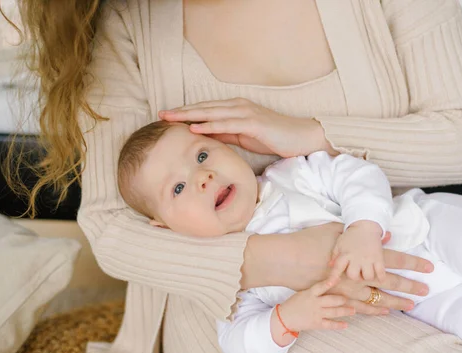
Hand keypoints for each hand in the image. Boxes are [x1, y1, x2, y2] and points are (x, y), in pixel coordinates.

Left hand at [159, 98, 334, 157]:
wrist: (300, 137)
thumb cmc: (274, 137)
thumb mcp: (244, 137)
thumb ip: (226, 134)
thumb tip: (207, 137)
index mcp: (235, 108)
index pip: (206, 110)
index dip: (186, 112)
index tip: (167, 116)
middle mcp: (238, 106)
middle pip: (204, 108)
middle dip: (181, 111)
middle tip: (160, 114)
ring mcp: (246, 113)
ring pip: (212, 113)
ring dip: (190, 116)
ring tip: (170, 118)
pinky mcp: (253, 123)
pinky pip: (227, 124)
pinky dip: (210, 126)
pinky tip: (195, 128)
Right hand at [243, 223, 432, 311]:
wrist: (287, 259)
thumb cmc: (311, 241)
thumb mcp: (337, 232)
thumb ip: (362, 235)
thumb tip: (386, 236)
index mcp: (361, 255)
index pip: (394, 259)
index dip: (413, 264)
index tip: (429, 268)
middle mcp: (358, 273)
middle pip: (390, 281)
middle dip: (410, 286)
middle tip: (426, 291)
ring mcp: (349, 289)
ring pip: (378, 298)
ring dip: (395, 302)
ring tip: (410, 306)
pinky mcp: (337, 298)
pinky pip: (360, 308)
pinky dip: (374, 310)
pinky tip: (384, 313)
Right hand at [278, 279, 353, 332]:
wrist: (284, 318)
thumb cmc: (294, 304)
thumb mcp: (303, 293)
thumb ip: (316, 291)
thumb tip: (329, 284)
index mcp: (310, 294)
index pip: (321, 286)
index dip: (329, 282)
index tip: (337, 278)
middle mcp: (314, 303)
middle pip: (331, 300)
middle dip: (342, 300)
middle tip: (350, 299)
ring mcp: (316, 314)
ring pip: (333, 312)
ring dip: (344, 311)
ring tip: (353, 310)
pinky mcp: (316, 324)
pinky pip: (329, 324)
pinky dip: (338, 325)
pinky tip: (345, 324)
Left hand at [329, 221, 385, 281]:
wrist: (366, 226)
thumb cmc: (351, 236)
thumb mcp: (340, 244)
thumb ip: (335, 255)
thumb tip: (330, 266)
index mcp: (345, 254)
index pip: (337, 268)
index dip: (333, 277)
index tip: (330, 284)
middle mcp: (356, 258)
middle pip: (354, 276)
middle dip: (355, 276)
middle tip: (357, 271)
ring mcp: (368, 258)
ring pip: (368, 276)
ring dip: (367, 276)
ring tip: (367, 271)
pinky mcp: (379, 258)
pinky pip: (381, 272)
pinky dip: (381, 277)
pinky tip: (379, 276)